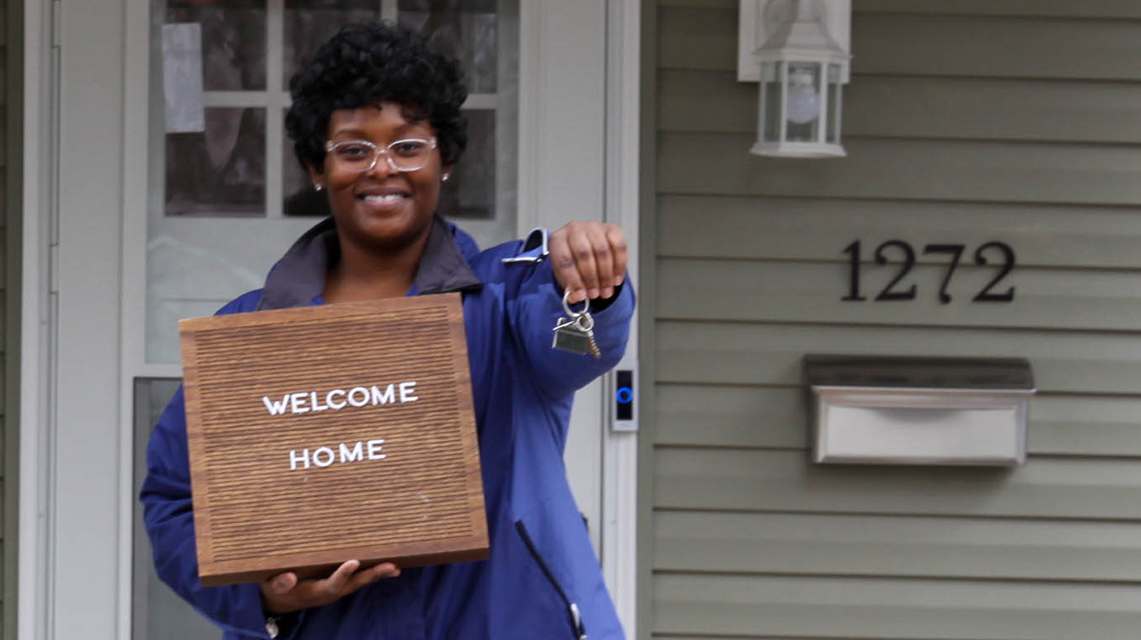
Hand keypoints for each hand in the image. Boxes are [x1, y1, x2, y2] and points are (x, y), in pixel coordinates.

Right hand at [260, 560, 399, 613]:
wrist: (280, 600)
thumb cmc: (275, 589)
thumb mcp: (271, 587)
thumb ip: (279, 584)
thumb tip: (288, 578)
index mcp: (314, 592)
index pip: (332, 585)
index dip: (342, 575)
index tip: (353, 562)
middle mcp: (329, 592)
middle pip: (354, 585)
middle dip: (372, 575)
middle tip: (391, 567)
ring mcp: (336, 589)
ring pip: (359, 582)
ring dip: (377, 575)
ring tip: (396, 567)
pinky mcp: (339, 585)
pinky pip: (358, 579)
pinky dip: (373, 573)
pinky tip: (388, 566)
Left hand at [549, 221, 627, 303]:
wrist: (585, 244)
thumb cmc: (573, 261)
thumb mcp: (565, 275)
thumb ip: (570, 287)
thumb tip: (578, 297)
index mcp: (558, 239)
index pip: (564, 260)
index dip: (573, 280)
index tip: (581, 295)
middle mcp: (574, 228)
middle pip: (584, 254)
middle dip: (591, 279)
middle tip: (595, 294)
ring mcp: (594, 227)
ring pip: (602, 252)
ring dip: (605, 276)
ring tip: (605, 291)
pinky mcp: (611, 228)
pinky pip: (619, 247)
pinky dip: (619, 266)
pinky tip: (616, 280)